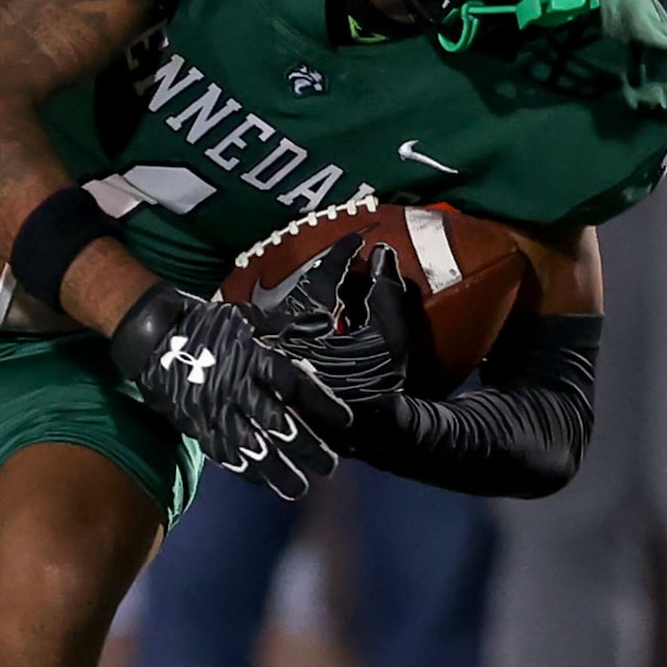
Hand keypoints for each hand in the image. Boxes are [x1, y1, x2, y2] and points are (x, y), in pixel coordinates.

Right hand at [109, 283, 349, 499]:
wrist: (153, 334)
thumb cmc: (204, 323)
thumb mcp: (247, 316)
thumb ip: (283, 327)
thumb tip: (320, 325)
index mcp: (253, 357)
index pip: (295, 385)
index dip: (322, 405)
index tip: (344, 422)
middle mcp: (237, 387)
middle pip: (278, 422)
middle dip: (305, 447)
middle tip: (328, 467)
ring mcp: (214, 408)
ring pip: (251, 445)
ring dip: (277, 470)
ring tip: (298, 488)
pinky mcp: (195, 423)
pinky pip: (222, 451)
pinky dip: (243, 468)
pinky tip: (261, 481)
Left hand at [260, 237, 414, 406]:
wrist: (368, 428)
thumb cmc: (380, 383)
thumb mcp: (391, 337)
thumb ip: (386, 293)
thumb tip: (380, 253)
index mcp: (313, 328)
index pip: (324, 278)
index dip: (341, 254)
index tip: (357, 239)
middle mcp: (285, 338)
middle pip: (300, 291)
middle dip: (325, 271)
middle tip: (346, 259)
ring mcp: (276, 351)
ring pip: (287, 307)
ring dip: (310, 290)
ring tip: (335, 281)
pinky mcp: (275, 362)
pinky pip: (283, 325)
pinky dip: (300, 312)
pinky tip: (319, 309)